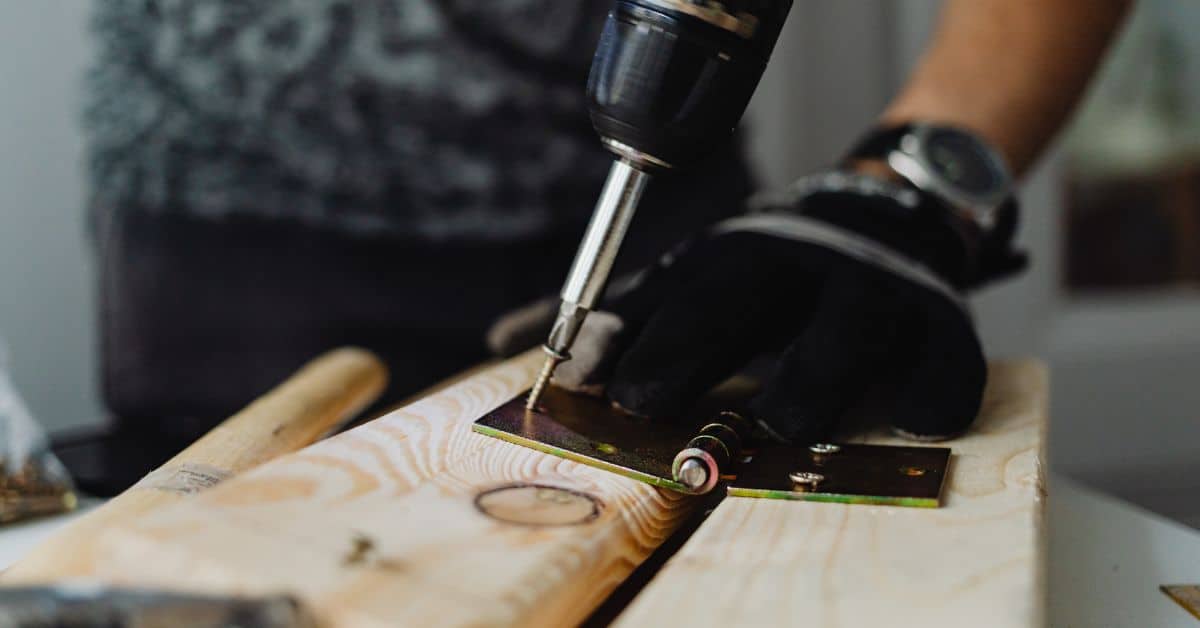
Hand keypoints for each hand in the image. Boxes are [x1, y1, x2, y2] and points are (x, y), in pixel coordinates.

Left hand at [490, 170, 1024, 442]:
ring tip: (788, 422)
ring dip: (813, 374)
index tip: (588, 387)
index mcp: (726, 259)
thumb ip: (611, 315)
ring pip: (843, 327)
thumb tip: (502, 340)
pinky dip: (931, 389)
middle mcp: (793, 267)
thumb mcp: (688, 280)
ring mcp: (869, 292)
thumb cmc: (765, 276)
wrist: (884, 214)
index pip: (667, 298)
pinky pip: (943, 358)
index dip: (627, 340)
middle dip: (689, 348)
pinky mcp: (940, 323)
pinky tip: (915, 418)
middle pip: (737, 300)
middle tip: (647, 398)